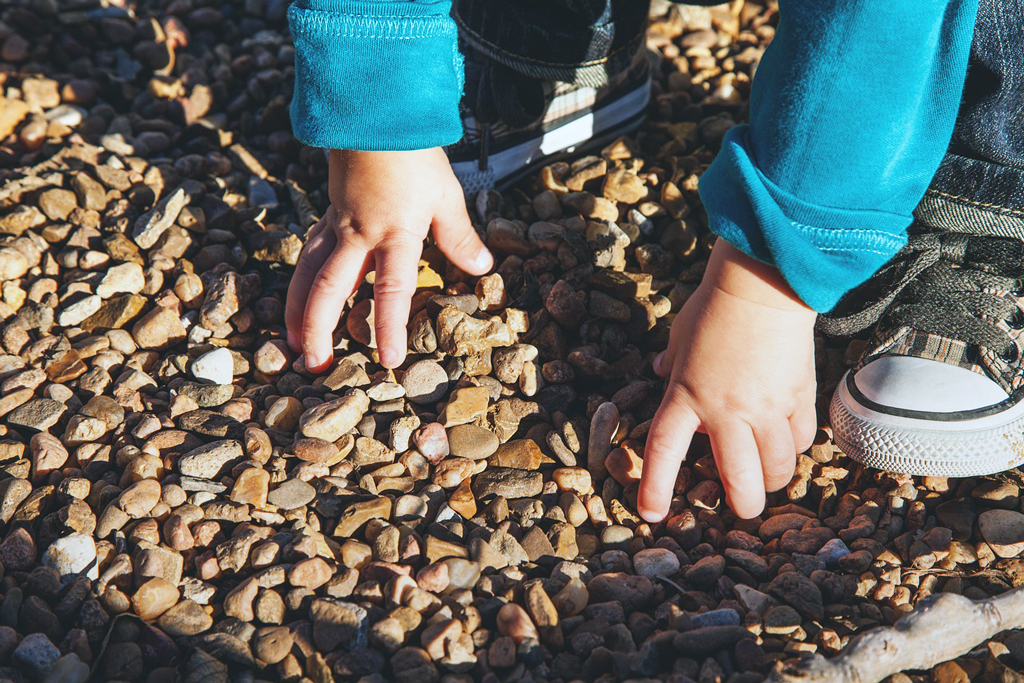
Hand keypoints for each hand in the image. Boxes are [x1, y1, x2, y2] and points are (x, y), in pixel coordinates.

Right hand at [286, 148, 492, 370]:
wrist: (376, 114)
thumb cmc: (414, 155)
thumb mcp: (445, 196)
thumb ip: (460, 236)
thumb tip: (481, 267)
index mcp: (393, 233)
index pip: (391, 289)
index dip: (389, 327)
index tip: (388, 360)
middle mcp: (358, 235)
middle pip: (331, 288)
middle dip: (319, 328)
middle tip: (314, 364)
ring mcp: (337, 225)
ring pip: (307, 272)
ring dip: (297, 309)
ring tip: (291, 341)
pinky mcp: (327, 215)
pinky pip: (307, 253)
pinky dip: (299, 281)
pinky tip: (297, 299)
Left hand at [637, 241, 817, 520]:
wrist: (763, 285)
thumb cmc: (715, 306)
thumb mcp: (680, 335)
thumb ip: (671, 361)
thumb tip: (659, 370)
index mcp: (686, 395)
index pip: (664, 452)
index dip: (655, 487)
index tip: (650, 514)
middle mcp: (725, 410)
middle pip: (738, 479)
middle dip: (743, 505)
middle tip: (743, 510)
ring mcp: (765, 407)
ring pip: (777, 467)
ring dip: (773, 478)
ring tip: (768, 476)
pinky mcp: (798, 396)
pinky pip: (801, 439)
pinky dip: (796, 446)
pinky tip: (789, 439)